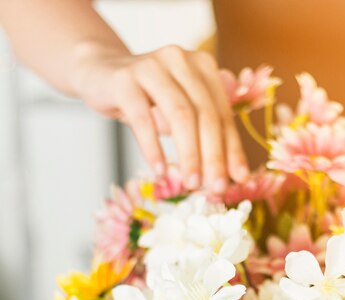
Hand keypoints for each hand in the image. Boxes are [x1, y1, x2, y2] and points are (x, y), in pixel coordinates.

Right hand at [71, 44, 248, 190]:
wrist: (99, 73)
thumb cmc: (148, 100)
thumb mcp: (182, 114)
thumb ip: (207, 137)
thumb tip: (234, 177)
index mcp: (203, 67)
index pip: (223, 115)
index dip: (233, 149)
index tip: (240, 180)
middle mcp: (181, 60)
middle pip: (205, 115)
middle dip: (215, 156)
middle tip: (217, 188)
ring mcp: (152, 66)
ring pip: (180, 115)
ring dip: (189, 155)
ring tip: (192, 183)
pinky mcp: (124, 79)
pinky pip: (143, 118)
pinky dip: (153, 147)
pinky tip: (160, 170)